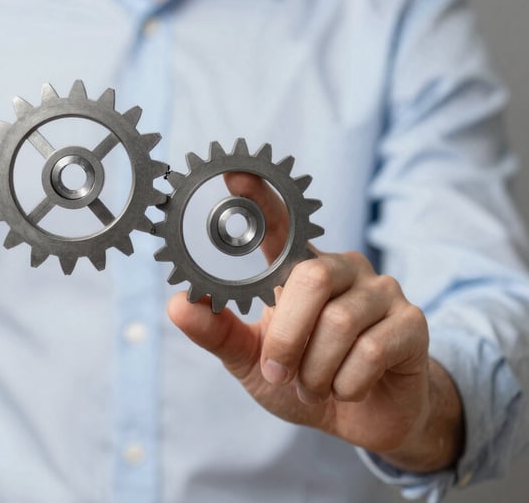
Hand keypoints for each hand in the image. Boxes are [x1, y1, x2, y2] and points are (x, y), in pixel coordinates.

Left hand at [167, 173, 462, 471]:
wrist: (365, 416)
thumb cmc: (305, 379)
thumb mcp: (253, 361)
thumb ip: (219, 333)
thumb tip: (177, 305)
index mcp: (301, 270)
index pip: (281, 223)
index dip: (260, 196)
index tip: (234, 172)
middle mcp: (344, 268)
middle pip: (311, 278)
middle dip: (286, 336)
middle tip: (278, 372)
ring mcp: (382, 291)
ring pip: (340, 323)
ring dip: (315, 371)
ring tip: (313, 386)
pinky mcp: (413, 323)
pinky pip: (371, 351)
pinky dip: (346, 384)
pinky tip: (345, 391)